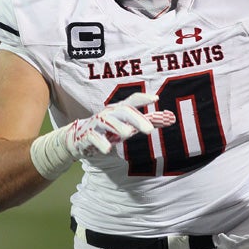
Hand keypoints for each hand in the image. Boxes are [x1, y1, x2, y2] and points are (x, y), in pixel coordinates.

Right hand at [30, 92, 174, 178]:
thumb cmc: (109, 130)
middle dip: (137, 118)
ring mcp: (97, 124)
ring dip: (119, 127)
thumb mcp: (128, 125)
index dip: (143, 99)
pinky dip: (101, 143)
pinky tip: (109, 149)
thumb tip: (170, 118)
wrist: (78, 138)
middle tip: (150, 131)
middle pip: (123, 111)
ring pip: (108, 122)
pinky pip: (94, 138)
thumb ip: (148, 121)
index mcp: (119, 110)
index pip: (132, 101)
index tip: (156, 98)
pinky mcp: (87, 136)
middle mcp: (109, 113)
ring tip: (129, 134)